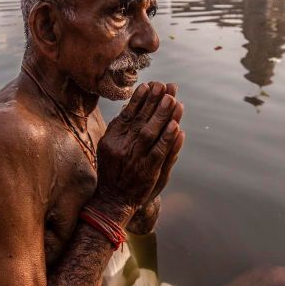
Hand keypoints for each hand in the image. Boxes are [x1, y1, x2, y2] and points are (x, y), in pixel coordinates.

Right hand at [94, 81, 182, 223]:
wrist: (112, 201)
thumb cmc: (112, 172)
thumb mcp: (108, 148)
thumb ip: (119, 129)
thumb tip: (131, 108)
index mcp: (112, 138)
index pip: (128, 114)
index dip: (140, 99)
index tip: (149, 85)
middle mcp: (122, 147)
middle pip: (141, 120)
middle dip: (154, 102)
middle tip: (166, 86)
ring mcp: (135, 159)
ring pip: (151, 133)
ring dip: (163, 116)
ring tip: (173, 99)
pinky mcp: (148, 172)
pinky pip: (160, 152)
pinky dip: (168, 139)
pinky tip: (176, 126)